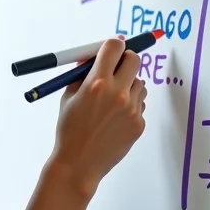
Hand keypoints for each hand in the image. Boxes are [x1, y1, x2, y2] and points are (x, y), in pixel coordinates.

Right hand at [50, 38, 147, 197]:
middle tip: (117, 67)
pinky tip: (115, 118)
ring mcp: (131, 109)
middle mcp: (117, 93)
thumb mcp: (69, 95)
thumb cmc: (69, 130)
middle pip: (134, 59)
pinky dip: (131, 105)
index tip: (112, 49)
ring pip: (139, 82)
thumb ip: (83, 73)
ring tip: (112, 100)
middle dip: (125, 59)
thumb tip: (95, 55)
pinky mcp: (139, 123)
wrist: (78, 164)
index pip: (115, 47)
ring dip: (128, 84)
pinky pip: (140, 103)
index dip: (113, 45)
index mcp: (96, 83)